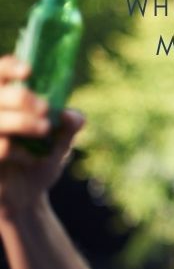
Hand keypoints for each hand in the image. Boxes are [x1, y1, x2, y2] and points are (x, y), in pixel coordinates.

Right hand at [0, 55, 83, 217]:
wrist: (26, 201)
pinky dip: (15, 151)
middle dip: (21, 98)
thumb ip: (69, 127)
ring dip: (21, 122)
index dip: (9, 67)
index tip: (29, 71)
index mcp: (5, 104)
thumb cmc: (40, 164)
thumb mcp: (61, 144)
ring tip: (44, 129)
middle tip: (44, 108)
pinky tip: (29, 159)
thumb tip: (72, 115)